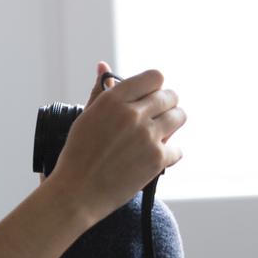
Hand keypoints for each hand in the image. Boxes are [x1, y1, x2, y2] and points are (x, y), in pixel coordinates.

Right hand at [47, 66, 186, 222]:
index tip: (149, 97)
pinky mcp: (157, 158)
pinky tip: (152, 158)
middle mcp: (133, 113)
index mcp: (113, 99)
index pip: (154, 77)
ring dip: (172, 125)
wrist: (77, 192)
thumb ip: (99, 91)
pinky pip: (178, 149)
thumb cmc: (77, 154)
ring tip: (157, 135)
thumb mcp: (85, 117)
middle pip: (170, 96)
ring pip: (179, 117)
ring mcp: (148, 136)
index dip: (154, 87)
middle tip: (155, 118)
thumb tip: (103, 66)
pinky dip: (168, 154)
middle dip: (166, 105)